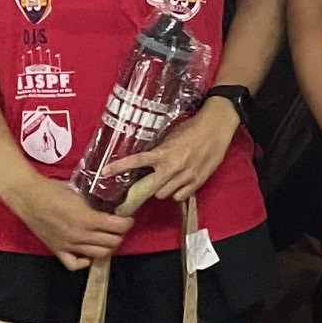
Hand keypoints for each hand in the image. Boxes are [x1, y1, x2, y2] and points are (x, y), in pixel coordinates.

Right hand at [0, 173, 132, 269]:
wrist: (27, 195)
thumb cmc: (53, 190)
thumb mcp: (80, 194)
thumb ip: (95, 206)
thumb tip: (110, 211)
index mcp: (88, 218)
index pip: (119, 227)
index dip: (127, 223)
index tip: (127, 219)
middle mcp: (80, 235)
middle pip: (112, 243)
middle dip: (119, 235)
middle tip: (117, 228)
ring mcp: (68, 245)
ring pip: (99, 255)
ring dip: (107, 247)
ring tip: (106, 238)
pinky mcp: (57, 249)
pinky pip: (75, 264)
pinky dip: (85, 261)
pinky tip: (87, 252)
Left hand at [106, 97, 239, 202]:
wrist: (216, 126)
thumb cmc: (193, 128)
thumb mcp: (171, 137)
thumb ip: (159, 152)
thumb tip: (147, 162)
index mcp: (163, 153)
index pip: (136, 161)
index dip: (119, 167)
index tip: (104, 173)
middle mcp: (172, 167)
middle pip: (150, 190)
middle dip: (145, 190)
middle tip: (140, 190)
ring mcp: (186, 176)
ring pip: (164, 195)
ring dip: (162, 189)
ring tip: (167, 180)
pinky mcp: (198, 181)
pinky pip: (180, 196)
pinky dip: (178, 192)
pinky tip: (180, 183)